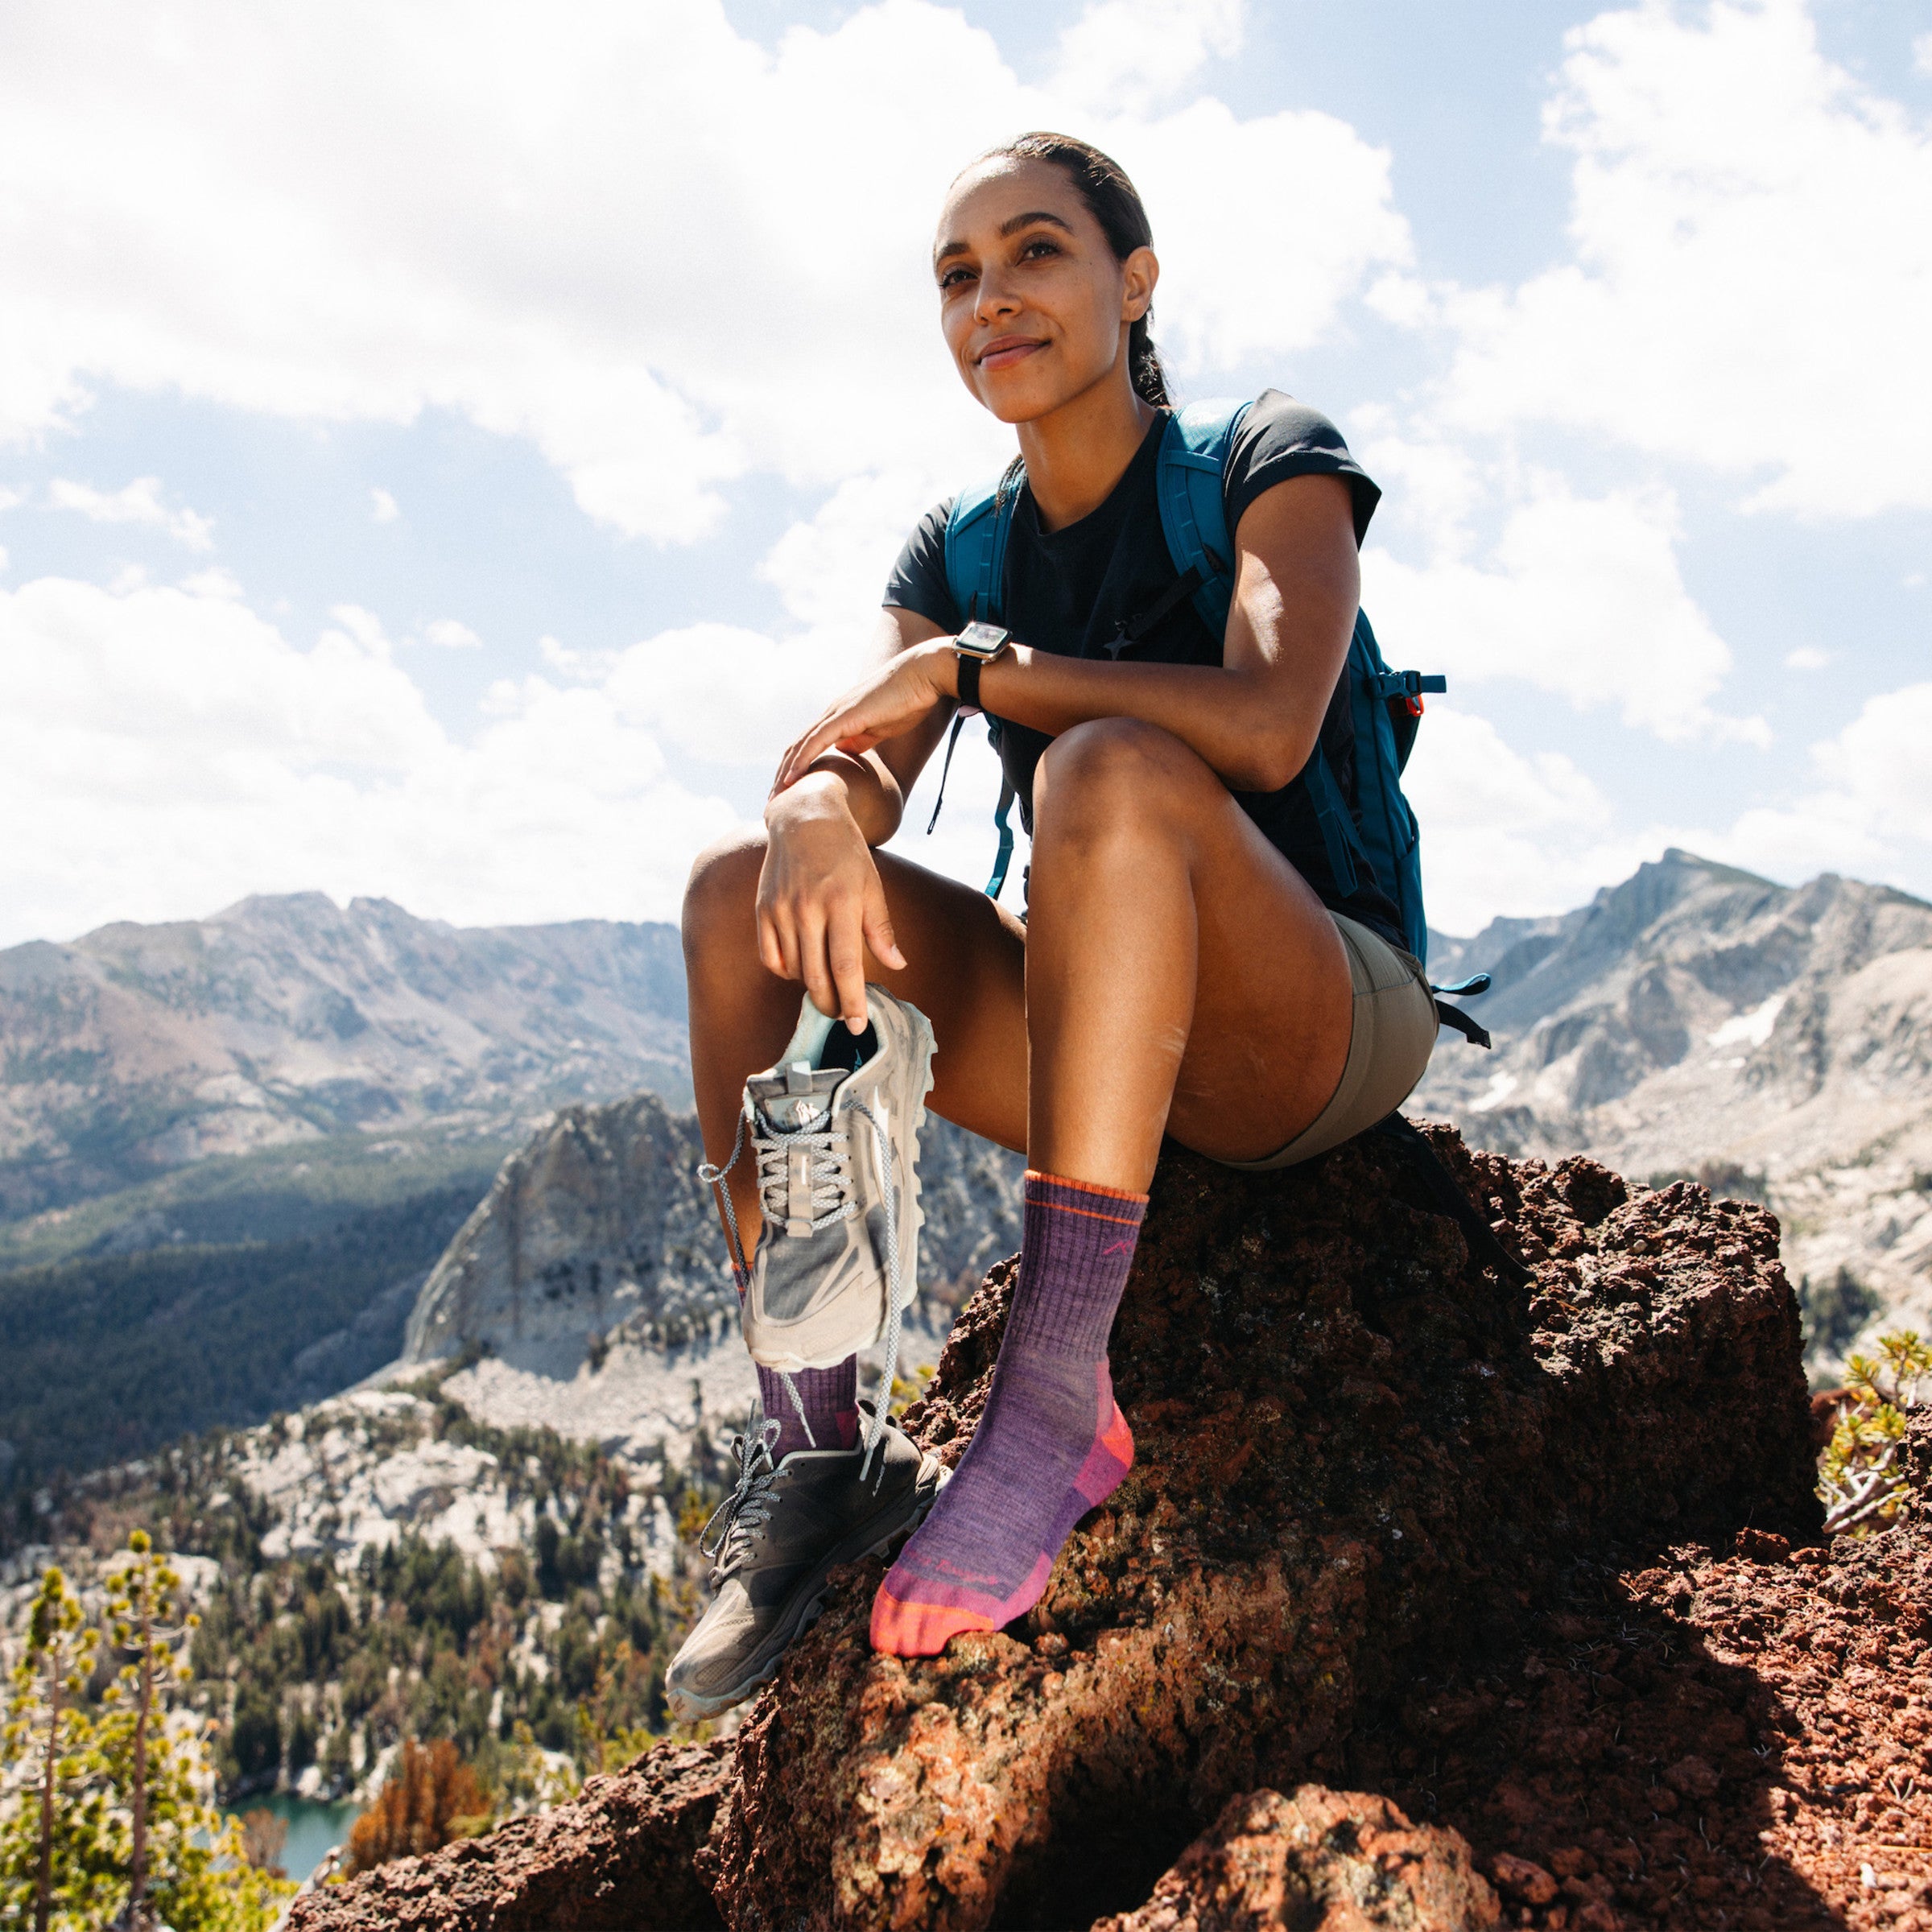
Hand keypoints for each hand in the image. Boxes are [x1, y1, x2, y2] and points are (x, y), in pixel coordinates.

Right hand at [758, 776, 907, 1029]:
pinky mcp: (763, 909)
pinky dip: (786, 971)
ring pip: (795, 970)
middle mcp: (808, 908)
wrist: (805, 819)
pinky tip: (800, 970)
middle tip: (842, 1015)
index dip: (853, 1001)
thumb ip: (881, 929)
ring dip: (811, 988)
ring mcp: (781, 909)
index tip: (858, 1025)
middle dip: (831, 1004)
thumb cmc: (846, 854)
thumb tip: (897, 966)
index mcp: (842, 903)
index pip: (847, 967)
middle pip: (818, 976)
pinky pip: (771, 957)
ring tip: (826, 992)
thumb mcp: (872, 885)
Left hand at [771, 642, 952, 796]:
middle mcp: (832, 714)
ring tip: (774, 798)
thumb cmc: (908, 701)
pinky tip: (790, 781)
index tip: (788, 793)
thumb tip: (844, 751)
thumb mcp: (880, 728)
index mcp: (839, 718)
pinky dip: (800, 761)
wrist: (922, 677)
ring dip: (784, 773)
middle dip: (782, 776)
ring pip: (800, 746)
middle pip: (797, 748)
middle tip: (772, 802)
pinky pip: (815, 741)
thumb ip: (861, 739)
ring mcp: (836, 713)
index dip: (795, 769)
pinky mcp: (845, 716)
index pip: (808, 746)